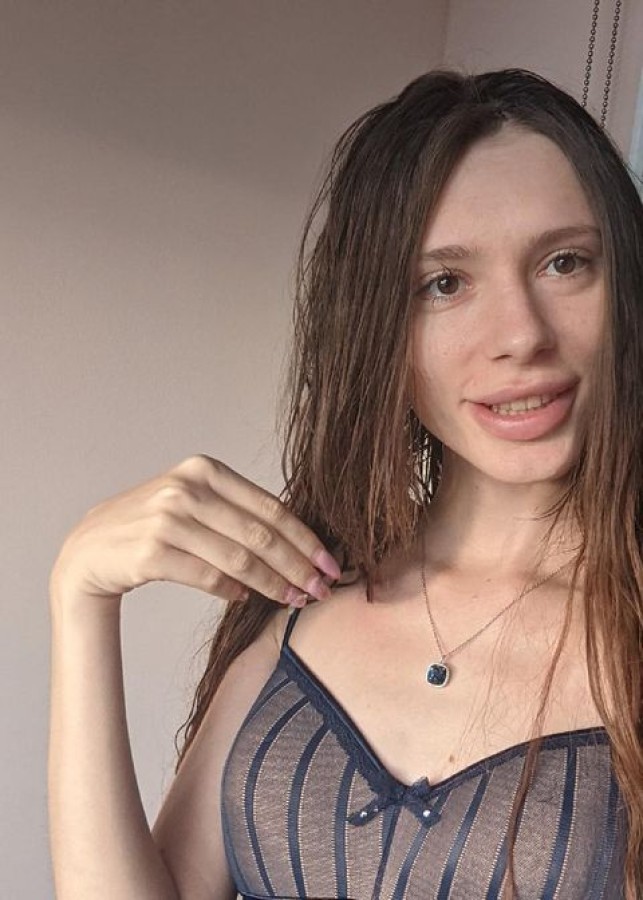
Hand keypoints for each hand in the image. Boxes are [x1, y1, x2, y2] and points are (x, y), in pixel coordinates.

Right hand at [49, 454, 340, 609]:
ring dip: (273, 584)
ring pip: (239, 559)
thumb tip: (296, 546)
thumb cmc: (151, 526)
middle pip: (260, 534)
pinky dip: (234, 591)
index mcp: (204, 469)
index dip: (304, 537)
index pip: (269, 506)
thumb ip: (237, 511)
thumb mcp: (192, 501)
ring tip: (294, 600)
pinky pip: (208, 577)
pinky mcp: (152, 552)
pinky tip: (247, 598)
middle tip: (321, 589)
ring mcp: (167, 520)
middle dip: (297, 565)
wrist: (89, 548)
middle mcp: (186, 489)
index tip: (329, 563)